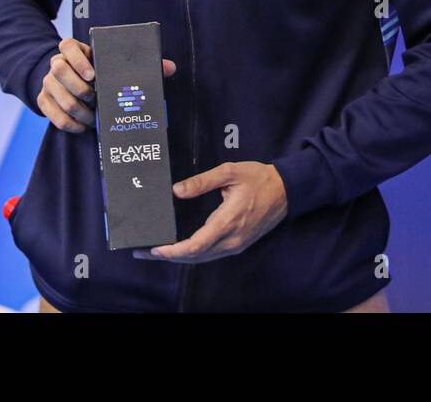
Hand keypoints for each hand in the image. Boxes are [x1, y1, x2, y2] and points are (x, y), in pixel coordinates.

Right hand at [37, 37, 175, 132]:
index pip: (67, 45)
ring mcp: (48, 82)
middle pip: (59, 70)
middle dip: (80, 88)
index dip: (78, 59)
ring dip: (78, 110)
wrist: (74, 85)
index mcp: (74, 50)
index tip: (93, 74)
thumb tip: (169, 68)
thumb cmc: (102, 74)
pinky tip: (83, 126)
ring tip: (94, 118)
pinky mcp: (44, 100)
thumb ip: (139, 65)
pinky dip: (69, 123)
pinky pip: (52, 114)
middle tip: (97, 99)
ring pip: (57, 95)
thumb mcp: (115, 67)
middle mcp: (57, 63)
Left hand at [133, 162, 287, 262]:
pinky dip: (193, 254)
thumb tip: (177, 190)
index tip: (154, 249)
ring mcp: (236, 244)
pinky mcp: (238, 244)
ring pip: (203, 258)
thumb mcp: (229, 172)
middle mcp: (231, 239)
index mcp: (228, 221)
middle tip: (144, 253)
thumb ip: (202, 182)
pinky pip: (211, 254)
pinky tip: (181, 249)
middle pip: (195, 257)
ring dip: (179, 257)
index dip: (172, 251)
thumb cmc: (258, 179)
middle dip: (169, 257)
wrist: (286, 190)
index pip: (195, 246)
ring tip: (157, 252)